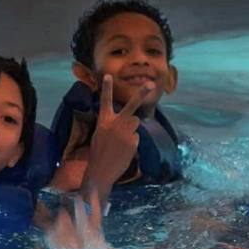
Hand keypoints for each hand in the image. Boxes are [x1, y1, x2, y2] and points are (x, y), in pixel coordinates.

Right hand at [81, 74, 150, 202]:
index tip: (108, 76)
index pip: (105, 101)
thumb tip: (129, 121)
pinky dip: (132, 143)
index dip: (107, 88)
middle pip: (132, 106)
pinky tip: (124, 151)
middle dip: (141, 94)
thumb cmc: (98, 153)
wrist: (100, 171)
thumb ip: (112, 124)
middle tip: (150, 84)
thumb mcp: (99, 135)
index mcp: (104, 121)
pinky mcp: (133, 142)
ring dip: (132, 128)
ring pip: (136, 123)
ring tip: (121, 141)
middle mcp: (116, 124)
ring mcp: (126, 133)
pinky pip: (136, 137)